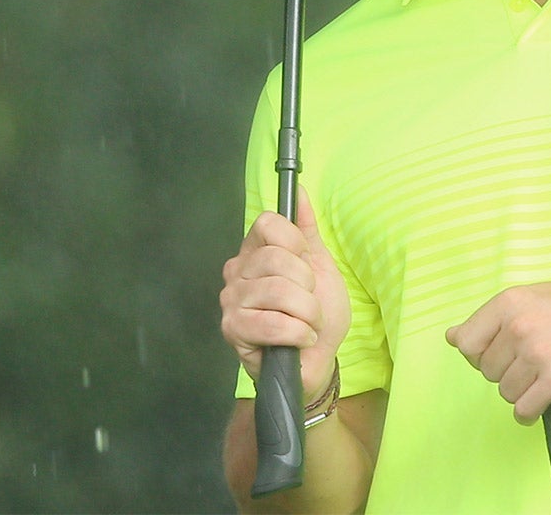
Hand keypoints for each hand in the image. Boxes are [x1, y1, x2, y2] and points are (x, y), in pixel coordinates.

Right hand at [220, 185, 351, 400]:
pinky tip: (301, 338)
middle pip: (276, 258)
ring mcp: (231, 301)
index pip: (268, 223)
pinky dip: (298, 332)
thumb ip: (307, 229)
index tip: (306, 265)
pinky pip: (272, 323)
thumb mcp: (319, 266)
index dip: (296, 244)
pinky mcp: (233, 330)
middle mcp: (237, 271)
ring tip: (309, 324)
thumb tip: (298, 191)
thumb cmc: (317, 314)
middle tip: (311, 304)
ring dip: (307, 313)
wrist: (316, 359)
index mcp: (255, 251)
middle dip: (307, 286)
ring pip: (278, 291)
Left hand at [447, 283, 550, 423]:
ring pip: (505, 392)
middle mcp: (520, 324)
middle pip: (486, 371)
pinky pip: (524, 409)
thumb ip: (496, 316)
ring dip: (523, 392)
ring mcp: (539, 352)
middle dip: (507, 374)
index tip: (504, 356)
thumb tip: (451, 337)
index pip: (465, 342)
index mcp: (511, 301)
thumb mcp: (538, 298)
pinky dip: (531, 412)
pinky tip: (546, 401)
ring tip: (547, 377)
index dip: (481, 355)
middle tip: (536, 364)